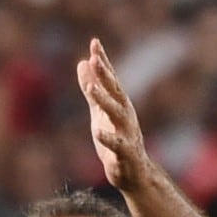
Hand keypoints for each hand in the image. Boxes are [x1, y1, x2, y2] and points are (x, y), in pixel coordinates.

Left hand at [77, 38, 150, 188]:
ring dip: (105, 100)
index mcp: (119, 104)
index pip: (111, 79)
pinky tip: (97, 131)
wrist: (134, 174)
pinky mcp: (125, 153)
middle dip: (106, 76)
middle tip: (94, 59)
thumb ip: (92, 89)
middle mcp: (126, 115)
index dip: (103, 61)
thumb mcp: (100, 112)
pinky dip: (108, 137)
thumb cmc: (117, 140)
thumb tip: (82, 62)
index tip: (94, 42)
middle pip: (116, 92)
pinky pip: (117, 144)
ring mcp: (127, 133)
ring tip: (91, 89)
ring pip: (117, 114)